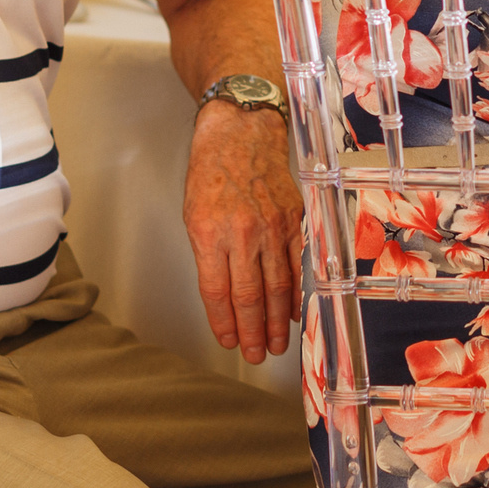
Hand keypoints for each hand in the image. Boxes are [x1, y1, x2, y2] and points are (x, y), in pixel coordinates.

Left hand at [185, 101, 301, 362]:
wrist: (242, 132)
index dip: (224, 322)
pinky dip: (294, 292)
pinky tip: (292, 311)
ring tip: (276, 344)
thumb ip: (208, 255)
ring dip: (275, 320)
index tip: (229, 342)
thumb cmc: (211, 172)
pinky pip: (295, 264)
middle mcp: (242, 232)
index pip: (218, 291)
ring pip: (276, 285)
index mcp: (209, 232)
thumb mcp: (193, 214)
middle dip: (253, 331)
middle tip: (257, 355)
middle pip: (249, 295)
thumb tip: (223, 295)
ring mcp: (271, 226)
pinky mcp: (293, 219)